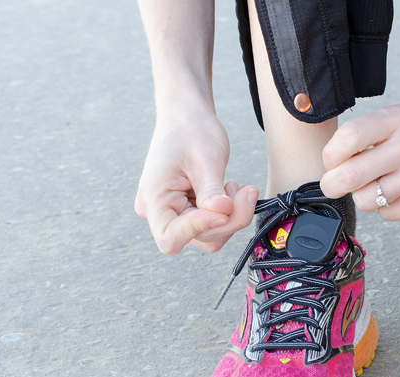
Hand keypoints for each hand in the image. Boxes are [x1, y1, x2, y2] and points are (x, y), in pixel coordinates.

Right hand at [135, 107, 258, 254]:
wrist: (187, 116)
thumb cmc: (191, 130)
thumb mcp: (206, 160)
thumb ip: (212, 192)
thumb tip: (223, 215)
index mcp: (154, 198)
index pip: (170, 237)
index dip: (199, 229)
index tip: (223, 208)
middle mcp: (159, 211)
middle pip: (198, 237)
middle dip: (228, 219)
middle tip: (246, 191)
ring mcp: (173, 213)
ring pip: (210, 235)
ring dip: (231, 216)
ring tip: (235, 187)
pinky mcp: (187, 212)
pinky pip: (212, 226)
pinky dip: (228, 213)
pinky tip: (229, 190)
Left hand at [320, 104, 399, 219]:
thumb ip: (371, 133)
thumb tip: (334, 162)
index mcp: (399, 120)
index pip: (347, 138)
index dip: (330, 156)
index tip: (333, 161)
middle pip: (350, 176)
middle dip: (332, 184)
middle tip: (334, 184)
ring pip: (366, 200)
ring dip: (364, 196)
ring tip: (378, 185)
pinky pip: (388, 214)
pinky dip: (387, 207)